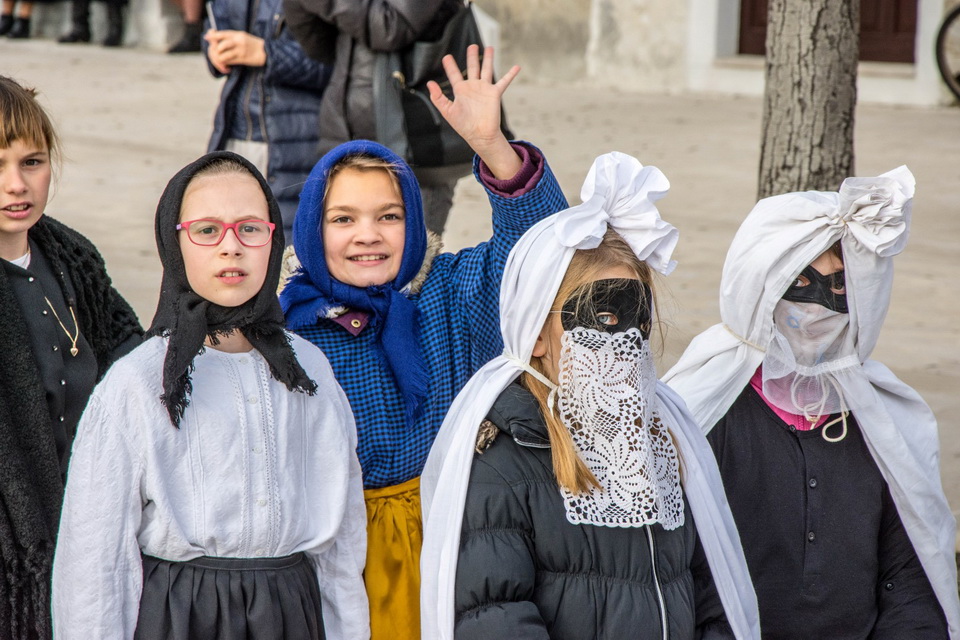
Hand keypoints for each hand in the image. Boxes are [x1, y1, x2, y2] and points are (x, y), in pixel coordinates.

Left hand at [204, 30, 266, 72]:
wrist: (267, 52)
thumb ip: (231, 37)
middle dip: (214, 53)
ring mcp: (240, 49)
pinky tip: (227, 68)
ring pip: (221, 55)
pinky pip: (228, 61)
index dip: (212, 36)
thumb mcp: (242, 37)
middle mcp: (237, 40)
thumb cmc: (253, 45)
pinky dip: (225, 65)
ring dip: (219, 61)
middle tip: (215, 57)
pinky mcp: (243, 58)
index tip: (206, 38)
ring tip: (222, 64)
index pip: (220, 34)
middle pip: (218, 46)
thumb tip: (214, 37)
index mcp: (237, 34)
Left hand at [427, 44, 521, 179]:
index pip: (454, 75)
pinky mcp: (495, 93)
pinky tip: (516, 67)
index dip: (450, 66)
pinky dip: (510, 74)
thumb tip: (430, 83)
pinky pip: (504, 81)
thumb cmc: (463, 126)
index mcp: (460, 91)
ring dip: (488, 59)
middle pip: (472, 67)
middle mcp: (473, 87)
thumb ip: (438, 98)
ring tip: (489, 47)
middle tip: (472, 45)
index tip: (447, 57)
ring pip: (486, 69)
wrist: (479, 135)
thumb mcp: (447, 111)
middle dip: (472, 56)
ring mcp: (484, 89)